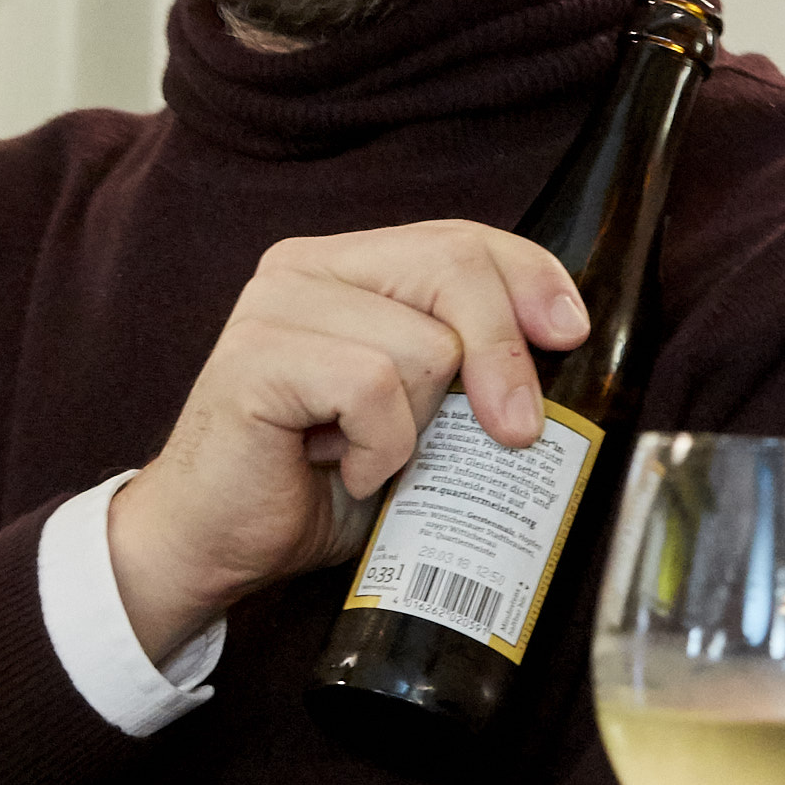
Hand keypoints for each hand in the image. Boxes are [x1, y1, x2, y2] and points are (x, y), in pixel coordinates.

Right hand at [106, 222, 585, 661]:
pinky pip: (374, 388)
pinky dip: (379, 449)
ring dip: (421, 427)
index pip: (459, 239)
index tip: (569, 335)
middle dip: (504, 352)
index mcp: (344, 265)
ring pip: (425, 344)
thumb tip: (562, 358)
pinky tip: (343, 470)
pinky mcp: (258, 357)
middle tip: (516, 432)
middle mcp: (304, 268)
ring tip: (370, 458)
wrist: (216, 545)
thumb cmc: (316, 485)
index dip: (529, 278)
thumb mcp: (414, 417)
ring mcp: (274, 306)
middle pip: (453, 267)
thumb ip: (464, 370)